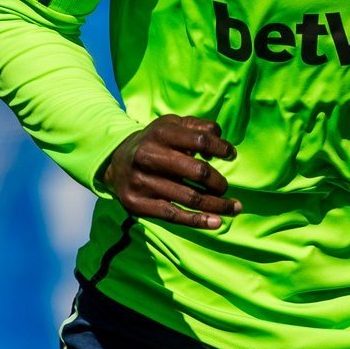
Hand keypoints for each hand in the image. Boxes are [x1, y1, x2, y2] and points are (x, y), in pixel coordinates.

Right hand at [99, 115, 239, 229]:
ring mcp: (142, 182)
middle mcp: (149, 156)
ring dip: (218, 205)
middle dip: (219, 182)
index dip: (221, 148)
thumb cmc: (155, 144)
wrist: (115, 163)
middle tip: (224, 187)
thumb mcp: (172, 126)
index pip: (201, 140)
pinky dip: (199, 221)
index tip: (231, 155)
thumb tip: (221, 138)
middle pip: (198, 172)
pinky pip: (174, 215)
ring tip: (234, 207)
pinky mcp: (138, 204)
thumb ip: (198, 127)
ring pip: (190, 197)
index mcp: (161, 133)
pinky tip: (217, 222)